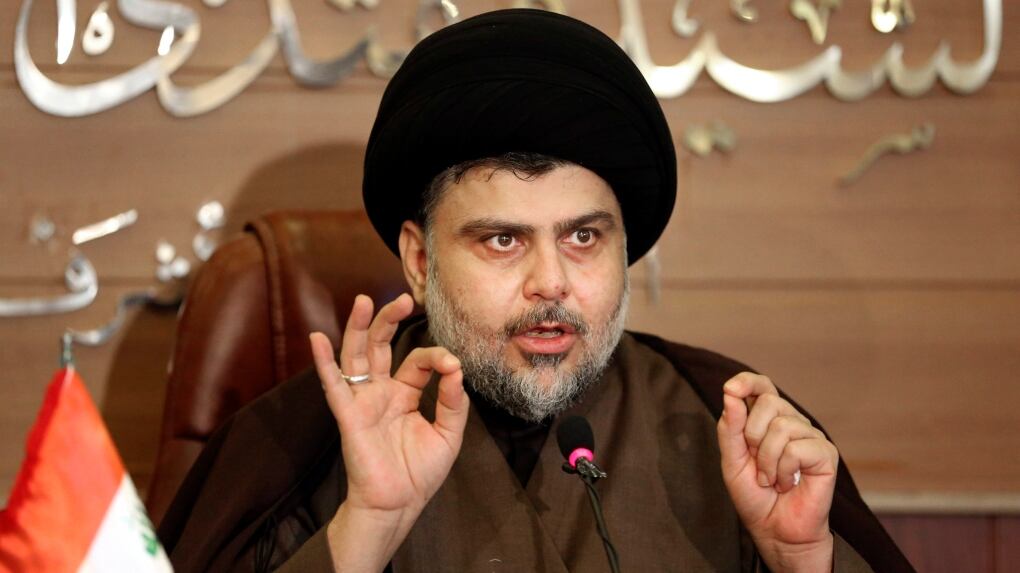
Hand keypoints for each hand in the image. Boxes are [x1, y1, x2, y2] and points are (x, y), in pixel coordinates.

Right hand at [309, 293, 468, 569]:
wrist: (398, 505)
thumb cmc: (420, 473)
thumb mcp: (448, 433)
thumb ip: (453, 401)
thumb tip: (456, 367)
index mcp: (404, 394)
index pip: (417, 361)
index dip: (437, 358)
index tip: (453, 365)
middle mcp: (381, 392)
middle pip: (380, 346)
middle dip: (389, 320)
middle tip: (404, 299)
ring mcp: (363, 402)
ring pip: (356, 356)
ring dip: (358, 328)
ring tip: (363, 301)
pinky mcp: (349, 416)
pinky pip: (334, 386)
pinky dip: (324, 362)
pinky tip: (317, 338)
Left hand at [717, 372, 837, 571]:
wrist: (774, 530)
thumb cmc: (755, 496)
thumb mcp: (732, 460)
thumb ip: (730, 428)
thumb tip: (730, 394)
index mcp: (768, 420)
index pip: (762, 386)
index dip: (747, 381)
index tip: (731, 389)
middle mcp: (792, 422)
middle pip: (769, 402)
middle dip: (751, 435)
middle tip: (755, 463)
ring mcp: (810, 436)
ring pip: (781, 426)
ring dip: (766, 460)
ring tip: (770, 479)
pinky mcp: (825, 453)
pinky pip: (796, 448)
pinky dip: (783, 470)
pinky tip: (787, 484)